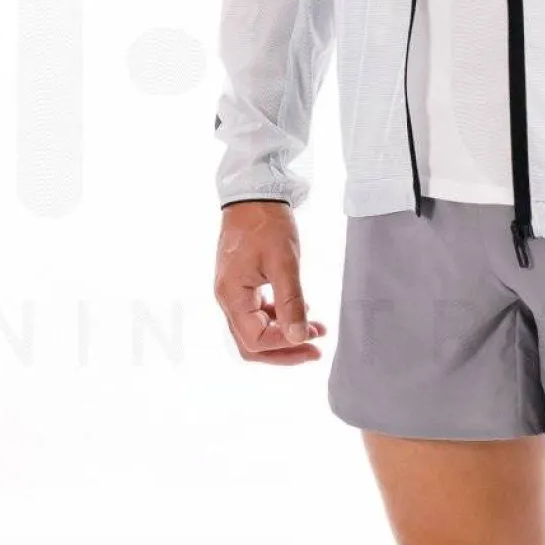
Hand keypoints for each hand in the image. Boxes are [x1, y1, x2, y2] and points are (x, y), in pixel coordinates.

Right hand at [214, 200, 327, 364]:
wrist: (253, 194)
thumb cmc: (266, 223)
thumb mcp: (284, 263)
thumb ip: (291, 303)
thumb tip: (299, 337)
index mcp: (232, 296)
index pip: (255, 340)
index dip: (285, 345)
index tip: (313, 336)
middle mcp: (227, 299)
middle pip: (251, 343)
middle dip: (285, 350)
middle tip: (316, 350)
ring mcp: (232, 292)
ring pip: (255, 330)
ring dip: (285, 335)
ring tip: (316, 330)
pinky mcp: (241, 284)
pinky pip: (257, 313)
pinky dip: (279, 318)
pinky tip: (302, 310)